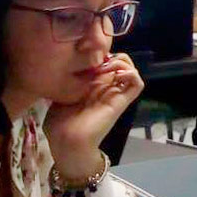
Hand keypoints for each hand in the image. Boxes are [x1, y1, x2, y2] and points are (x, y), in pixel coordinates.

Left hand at [45, 53, 143, 180]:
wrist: (67, 141)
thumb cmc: (60, 124)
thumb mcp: (59, 96)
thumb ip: (66, 83)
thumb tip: (68, 68)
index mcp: (92, 87)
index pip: (105, 64)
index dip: (100, 55)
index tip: (87, 55)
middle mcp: (107, 88)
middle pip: (121, 63)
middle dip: (112, 56)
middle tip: (98, 61)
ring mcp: (116, 95)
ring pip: (132, 70)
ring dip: (122, 63)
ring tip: (107, 67)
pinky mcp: (122, 102)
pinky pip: (137, 84)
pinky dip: (132, 74)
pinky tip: (117, 75)